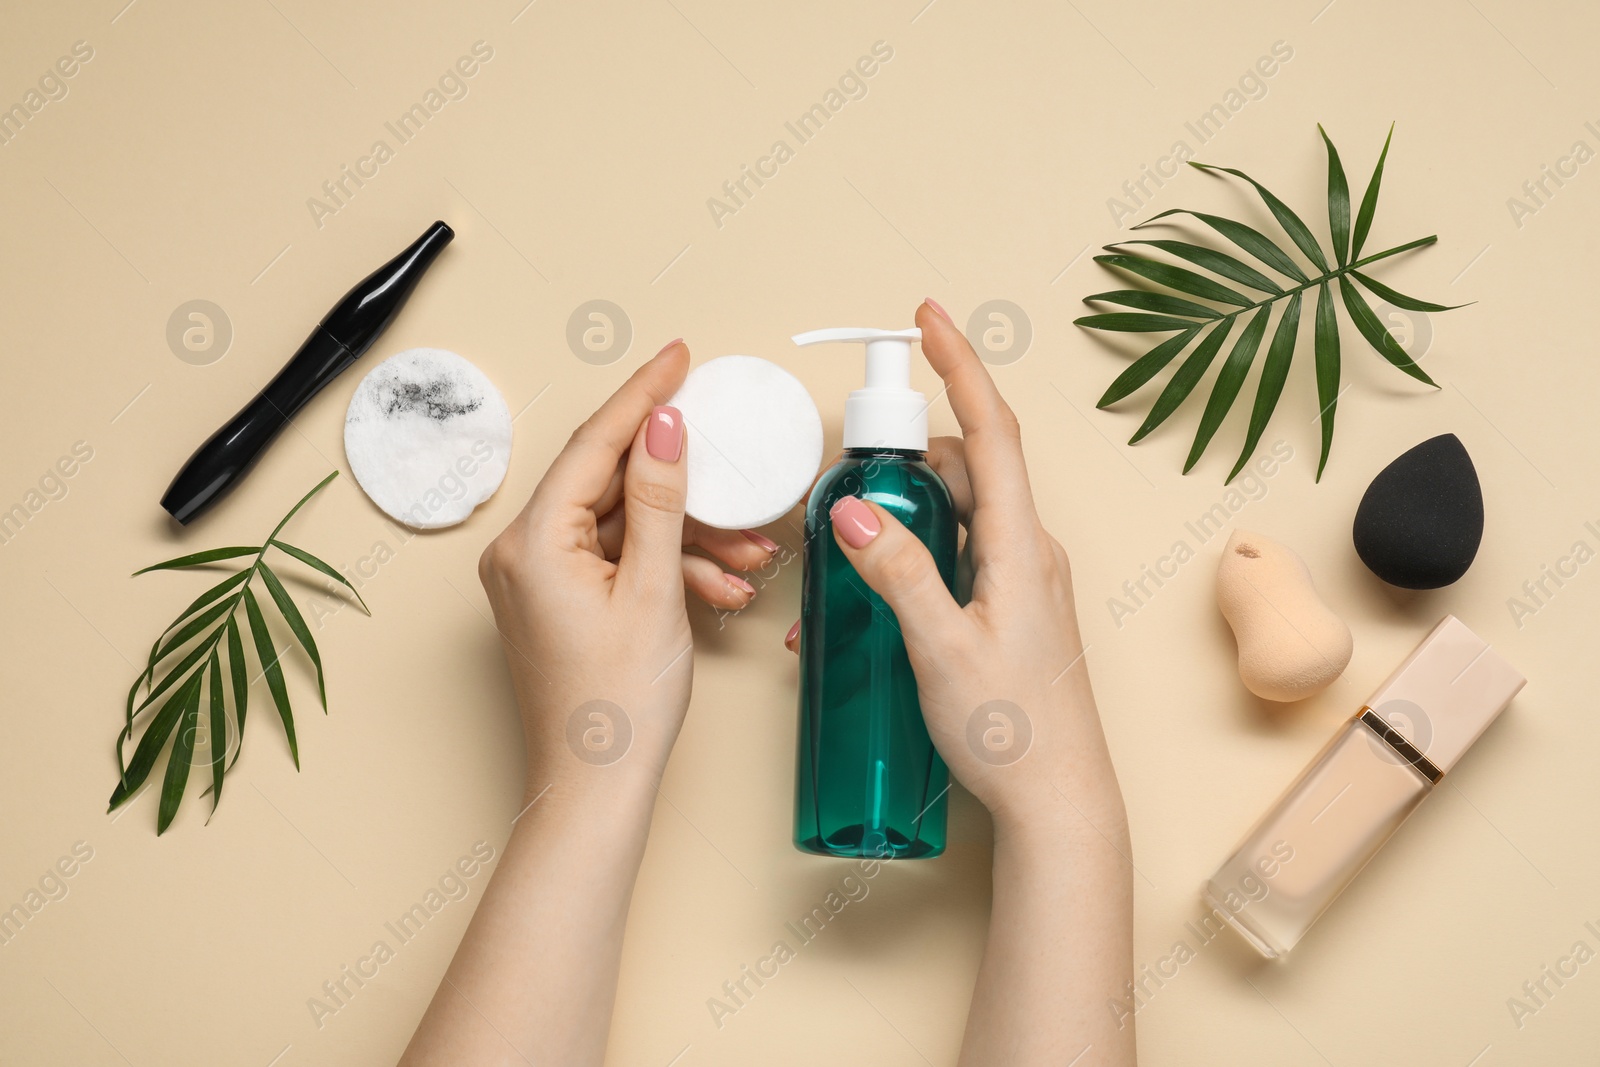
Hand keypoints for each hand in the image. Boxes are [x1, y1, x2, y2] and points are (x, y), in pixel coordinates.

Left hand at [477, 340, 776, 796]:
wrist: (596, 791)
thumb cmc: (616, 708)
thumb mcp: (652, 590)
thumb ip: (658, 500)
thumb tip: (662, 427)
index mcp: (532, 541)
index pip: (594, 444)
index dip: (643, 396)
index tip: (678, 357)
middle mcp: (522, 552)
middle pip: (611, 483)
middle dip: (685, 485)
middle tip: (732, 459)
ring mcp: (539, 579)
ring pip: (624, 525)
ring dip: (688, 536)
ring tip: (748, 556)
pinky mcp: (559, 601)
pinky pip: (618, 561)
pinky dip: (668, 567)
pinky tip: (720, 588)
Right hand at [791, 303, 1123, 834]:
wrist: (1058, 801)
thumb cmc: (1011, 732)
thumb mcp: (939, 650)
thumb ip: (898, 575)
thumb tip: (856, 510)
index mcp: (1021, 547)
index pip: (991, 432)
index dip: (960, 366)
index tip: (927, 316)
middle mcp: (1031, 551)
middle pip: (966, 467)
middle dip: (903, 454)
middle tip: (846, 474)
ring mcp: (1024, 579)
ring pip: (959, 511)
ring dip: (904, 511)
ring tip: (849, 549)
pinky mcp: (1013, 606)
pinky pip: (962, 552)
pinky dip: (918, 550)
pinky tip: (879, 593)